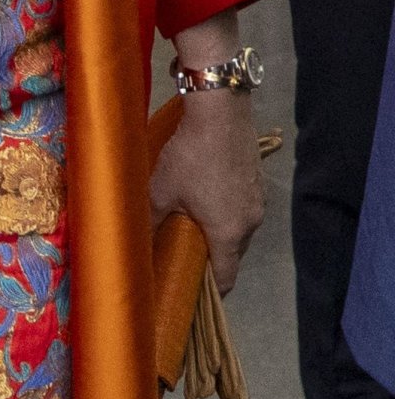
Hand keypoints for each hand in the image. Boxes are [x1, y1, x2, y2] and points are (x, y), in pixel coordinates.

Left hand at [150, 89, 263, 293]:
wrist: (220, 110)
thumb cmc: (190, 156)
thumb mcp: (161, 190)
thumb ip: (152, 221)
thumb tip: (140, 240)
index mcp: (229, 233)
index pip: (227, 277)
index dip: (210, 289)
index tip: (194, 287)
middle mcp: (251, 222)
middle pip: (234, 252)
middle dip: (213, 255)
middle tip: (187, 248)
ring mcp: (259, 198)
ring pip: (240, 227)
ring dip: (221, 228)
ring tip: (196, 217)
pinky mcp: (258, 177)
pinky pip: (244, 204)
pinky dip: (229, 206)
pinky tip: (210, 190)